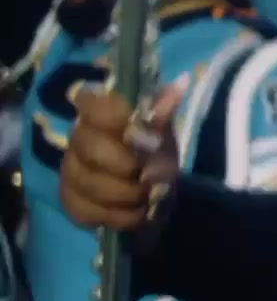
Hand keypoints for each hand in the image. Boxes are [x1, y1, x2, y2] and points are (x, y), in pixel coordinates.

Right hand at [60, 75, 187, 230]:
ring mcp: (71, 172)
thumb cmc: (156, 156)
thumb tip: (180, 84)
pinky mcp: (71, 203)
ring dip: (129, 194)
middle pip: (90, 146)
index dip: (116, 117)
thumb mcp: (165, 134)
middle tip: (150, 175)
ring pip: (91, 183)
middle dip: (128, 165)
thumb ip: (164, 112)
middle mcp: (78, 139)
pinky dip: (121, 216)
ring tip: (148, 196)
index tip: (144, 134)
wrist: (156, 195)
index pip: (90, 103)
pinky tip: (136, 212)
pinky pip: (90, 211)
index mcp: (100, 115)